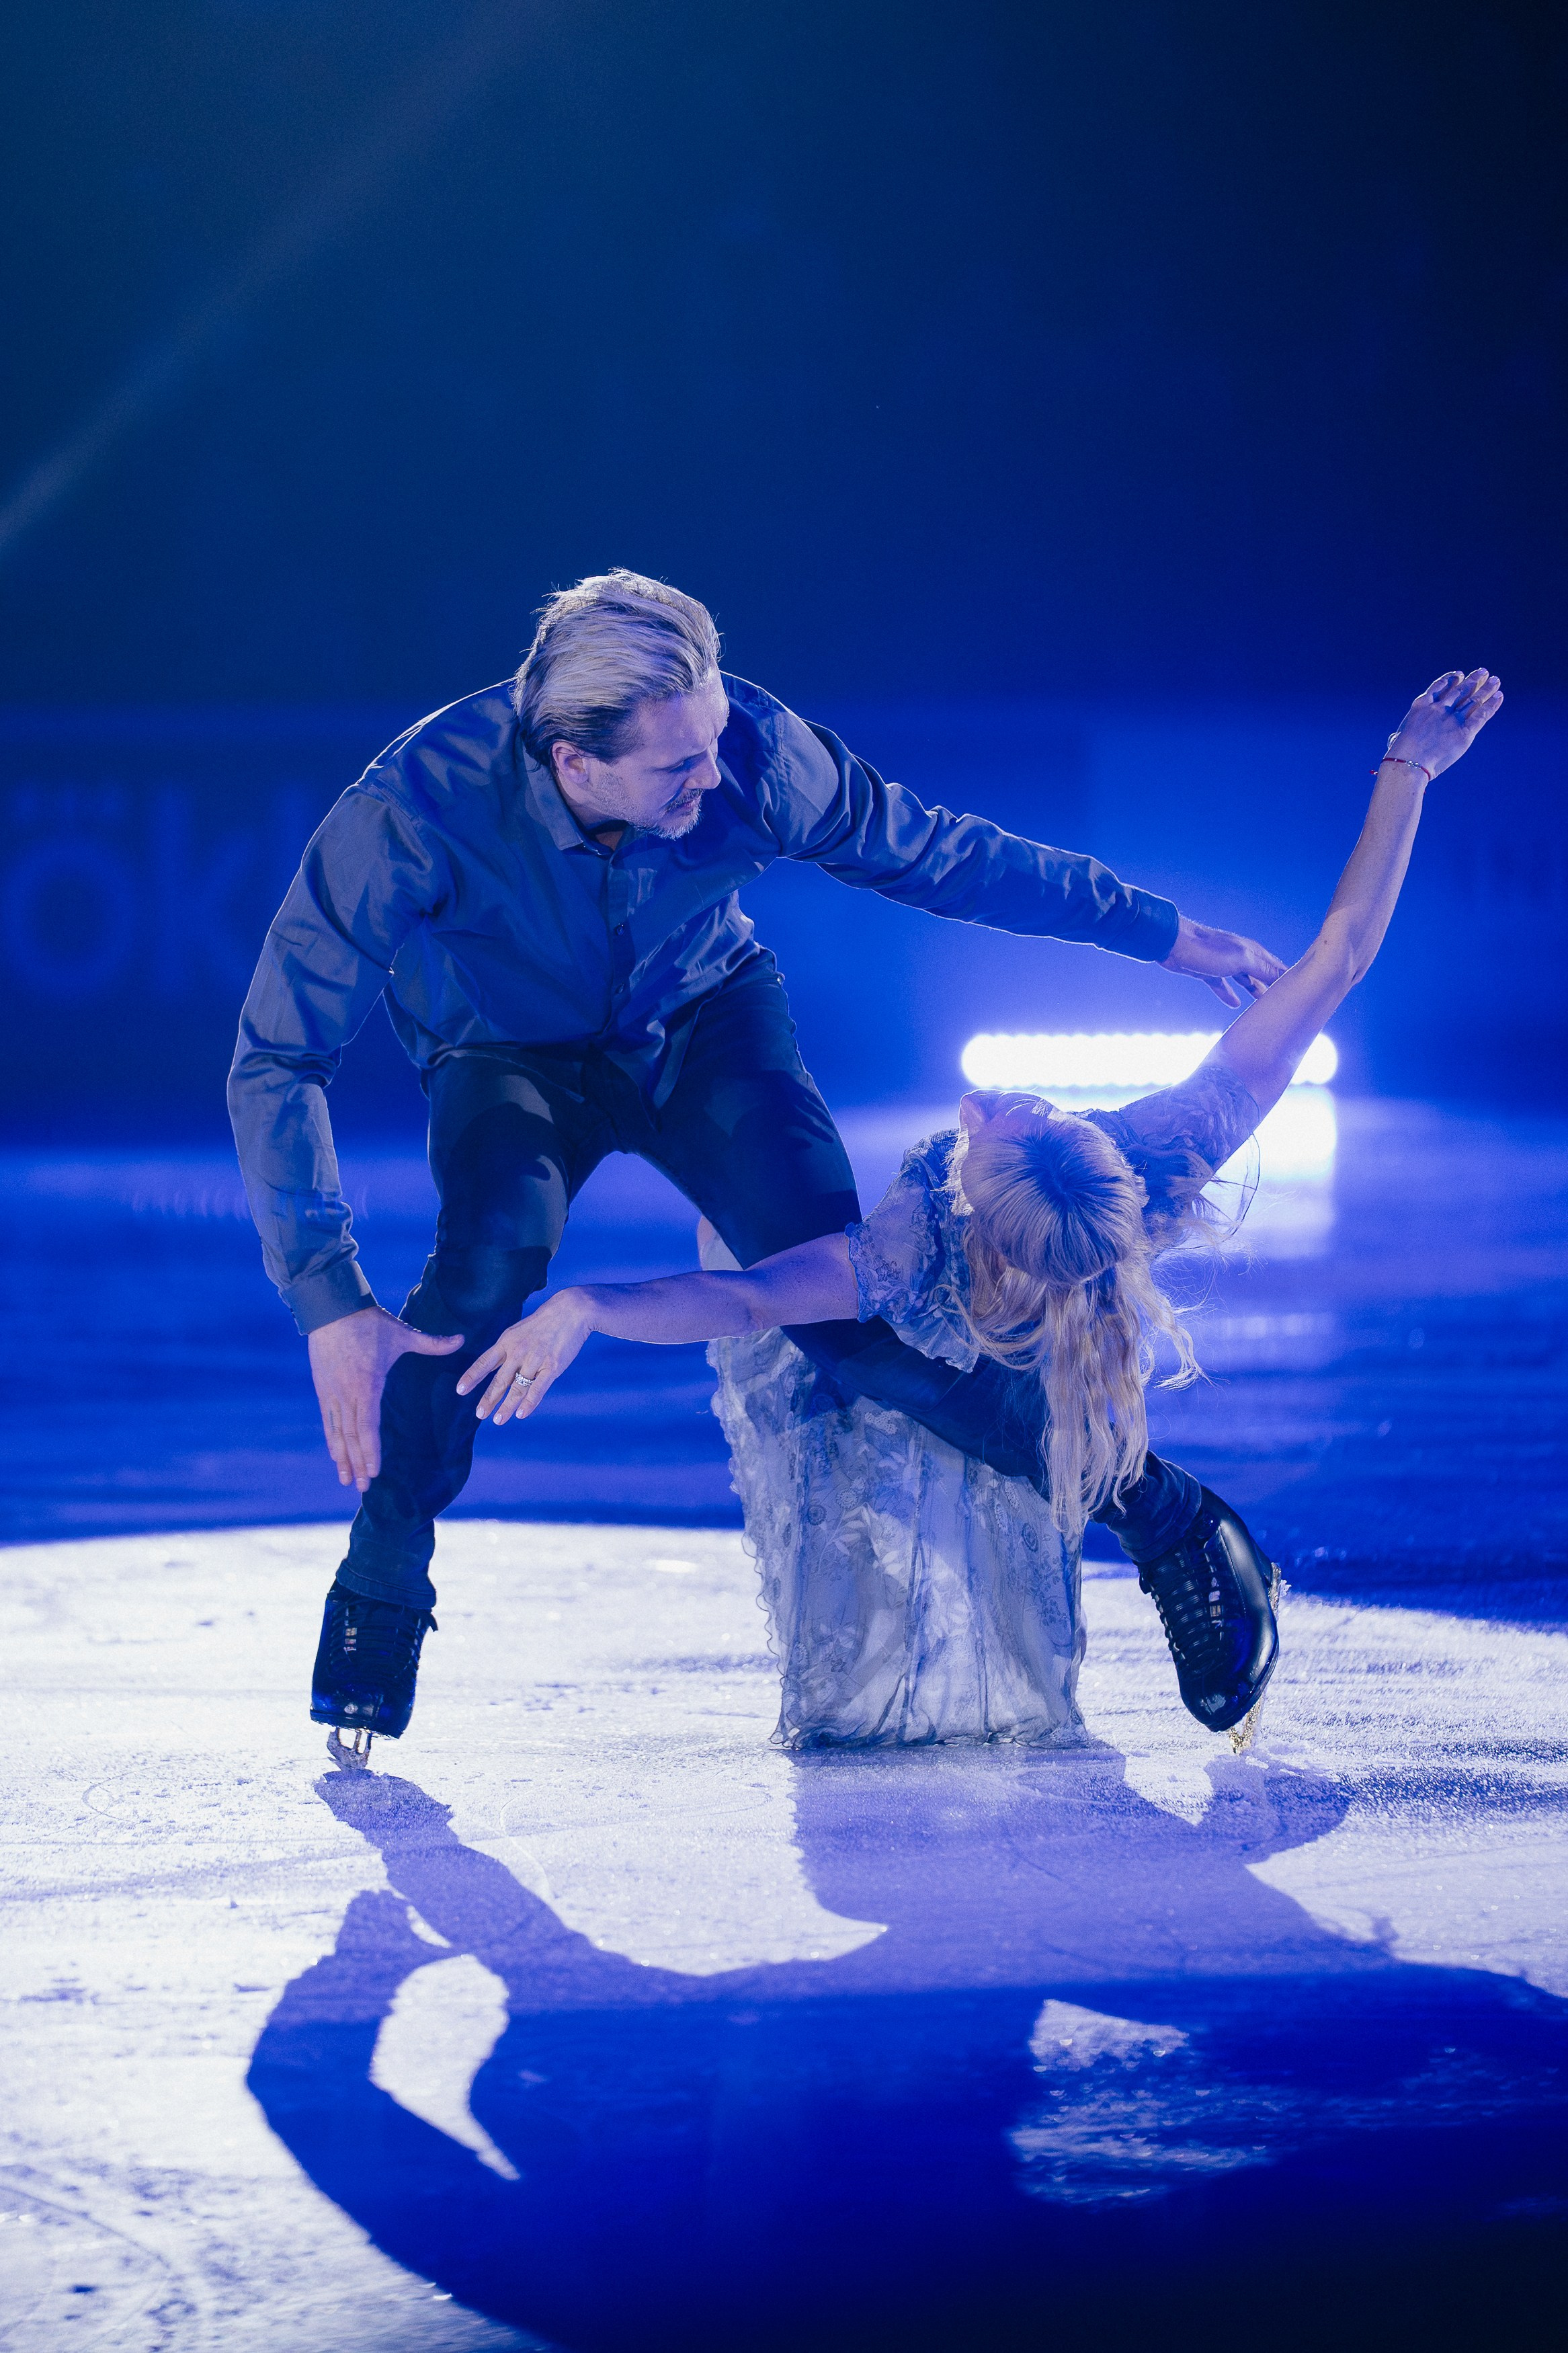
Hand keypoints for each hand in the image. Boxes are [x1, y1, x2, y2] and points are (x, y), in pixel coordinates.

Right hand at [307, 1304, 462, 1491]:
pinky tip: (335, 1455)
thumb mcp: (402, 1333)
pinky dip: (331, 1440)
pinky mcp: (322, 1390)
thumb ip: (432, 1343)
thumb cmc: (369, 1322)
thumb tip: (462, 1340)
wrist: (331, 1309)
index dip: (370, 1451)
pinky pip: (327, 1421)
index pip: (368, 1426)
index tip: (375, 1472)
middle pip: (352, 1436)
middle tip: (363, 1487)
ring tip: (346, 1480)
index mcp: (368, 1384)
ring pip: (337, 1433)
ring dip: (342, 1458)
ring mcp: (332, 1393)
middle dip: (358, 1463)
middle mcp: (347, 1394)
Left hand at [456, 1290, 592, 1424]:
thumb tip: (491, 1367)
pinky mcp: (552, 1367)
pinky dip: (529, 1403)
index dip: (472, 1377)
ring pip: (518, 1388)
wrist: (571, 1311)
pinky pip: (538, 1389)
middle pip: (499, 1379)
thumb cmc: (543, 1323)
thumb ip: (505, 1350)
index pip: (484, 1362)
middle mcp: (518, 1352)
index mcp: (506, 1342)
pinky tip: (521, 1414)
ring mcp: (535, 1360)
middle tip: (479, 1414)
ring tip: (498, 1420)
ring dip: (507, 1406)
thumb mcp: (517, 1331)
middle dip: (488, 1398)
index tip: (460, 1390)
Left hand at [1162, 915, 1286, 1008]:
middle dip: (1272, 987)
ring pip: (1244, 980)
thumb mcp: (1241, 960)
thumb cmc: (1207, 950)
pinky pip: (1222, 985)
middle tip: (1284, 1003)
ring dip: (1254, 990)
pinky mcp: (1207, 972)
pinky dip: (1229, 994)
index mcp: (1252, 951)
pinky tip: (1234, 1004)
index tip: (1301, 992)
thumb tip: (1284, 976)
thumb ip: (1262, 968)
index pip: (1276, 967)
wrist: (1173, 945)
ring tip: (1264, 1005)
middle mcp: (1241, 956)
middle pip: (1261, 974)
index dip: (1288, 979)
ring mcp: (1224, 964)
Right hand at [1384, 668, 1502, 780]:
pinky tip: (1498, 696)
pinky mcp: (1464, 731)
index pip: (1439, 686)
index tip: (1459, 674)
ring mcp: (1452, 718)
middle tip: (1482, 672)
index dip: (1451, 679)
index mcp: (1421, 705)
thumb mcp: (1398, 736)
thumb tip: (1395, 738)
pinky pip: (1481, 714)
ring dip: (1486, 688)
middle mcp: (1439, 707)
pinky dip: (1491, 704)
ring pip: (1473, 699)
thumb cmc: (1399, 753)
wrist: (1407, 762)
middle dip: (1472, 680)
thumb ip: (1403, 733)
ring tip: (1494, 680)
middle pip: (1460, 690)